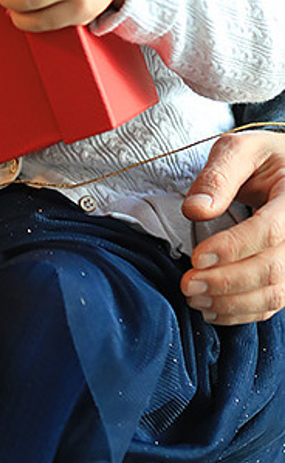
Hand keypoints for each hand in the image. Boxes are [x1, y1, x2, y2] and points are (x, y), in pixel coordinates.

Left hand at [181, 130, 284, 324]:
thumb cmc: (264, 158)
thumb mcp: (241, 149)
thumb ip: (218, 175)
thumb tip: (194, 210)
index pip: (269, 231)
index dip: (232, 248)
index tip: (196, 256)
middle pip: (272, 269)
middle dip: (226, 282)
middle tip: (187, 284)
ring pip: (275, 294)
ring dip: (232, 303)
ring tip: (194, 298)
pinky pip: (274, 304)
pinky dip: (243, 313)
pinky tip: (213, 308)